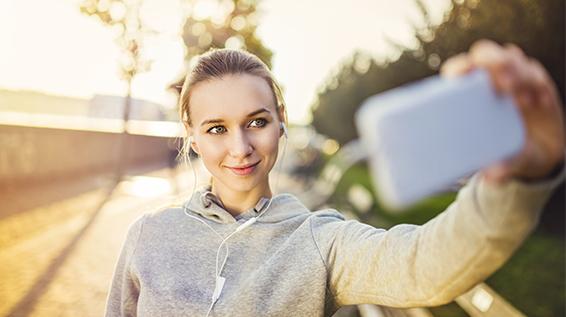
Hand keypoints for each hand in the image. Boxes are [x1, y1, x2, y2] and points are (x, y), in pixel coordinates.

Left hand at [440, 39, 564, 183]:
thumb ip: (500, 168)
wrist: (539, 156)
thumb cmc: (505, 155)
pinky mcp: (535, 82)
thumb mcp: (503, 163)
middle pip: (484, 54)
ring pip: (511, 58)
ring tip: (523, 100)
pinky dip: (535, 83)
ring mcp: (512, 78)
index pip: (457, 71)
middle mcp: (488, 81)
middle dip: (493, 62)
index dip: (458, 68)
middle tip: (503, 87)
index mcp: (467, 96)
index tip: (461, 77)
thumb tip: (493, 177)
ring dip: (516, 72)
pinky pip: (535, 72)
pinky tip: (538, 102)